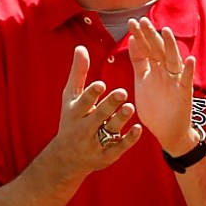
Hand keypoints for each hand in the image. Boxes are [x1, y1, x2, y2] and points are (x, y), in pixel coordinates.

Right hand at [45, 46, 140, 174]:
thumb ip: (78, 74)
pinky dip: (128, 139)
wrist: (67, 158)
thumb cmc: (71, 120)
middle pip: (98, 116)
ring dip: (120, 120)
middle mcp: (83, 129)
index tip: (101, 84)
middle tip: (123, 92)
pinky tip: (139, 129)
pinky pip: (119, 148)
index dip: (91, 94)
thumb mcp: (71, 98)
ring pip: (109, 131)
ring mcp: (95, 144)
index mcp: (74, 113)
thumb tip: (81, 47)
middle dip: (109, 105)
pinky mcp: (106, 156)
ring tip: (130, 107)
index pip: (82, 103)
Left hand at [126, 18, 199, 154]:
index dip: (140, 36)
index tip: (131, 22)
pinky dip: (188, 71)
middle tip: (143, 21)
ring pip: (173, 61)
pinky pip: (186, 81)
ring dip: (171, 47)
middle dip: (151, 36)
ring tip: (167, 32)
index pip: (146, 49)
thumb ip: (139, 62)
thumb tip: (133, 40)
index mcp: (154, 69)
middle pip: (158, 50)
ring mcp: (175, 82)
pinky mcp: (184, 94)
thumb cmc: (155, 108)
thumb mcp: (142, 81)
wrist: (167, 131)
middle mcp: (165, 72)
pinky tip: (189, 60)